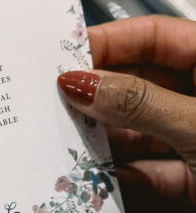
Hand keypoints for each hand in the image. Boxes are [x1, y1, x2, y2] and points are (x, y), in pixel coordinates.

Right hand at [57, 15, 195, 202]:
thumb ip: (139, 103)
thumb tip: (80, 84)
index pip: (154, 36)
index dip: (108, 42)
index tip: (61, 55)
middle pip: (144, 83)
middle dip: (101, 96)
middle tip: (54, 99)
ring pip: (146, 129)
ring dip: (108, 138)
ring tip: (66, 138)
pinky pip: (158, 170)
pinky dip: (130, 174)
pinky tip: (99, 176)